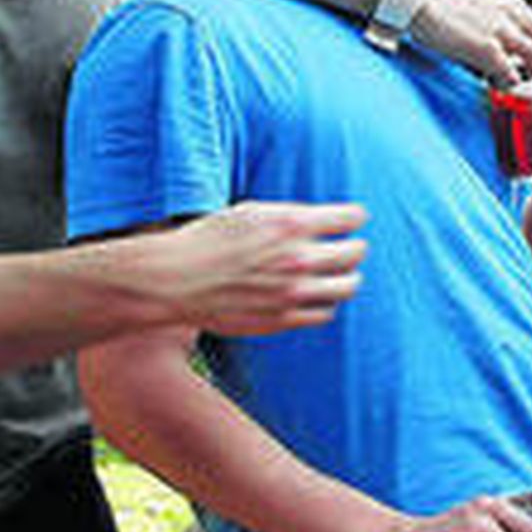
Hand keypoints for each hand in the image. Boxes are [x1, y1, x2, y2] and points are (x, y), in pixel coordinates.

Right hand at [153, 201, 366, 334]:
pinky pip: (326, 313)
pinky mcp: (284, 318)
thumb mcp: (252, 212)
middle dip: (355, 247)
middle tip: (349, 247)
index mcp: (291, 224)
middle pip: (356, 252)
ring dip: (347, 278)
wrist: (175, 280)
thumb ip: (292, 217)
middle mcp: (298, 258)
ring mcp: (293, 291)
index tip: (350, 221)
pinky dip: (325, 303)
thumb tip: (326, 220)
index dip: (354, 218)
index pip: (353, 218)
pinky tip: (314, 295)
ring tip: (337, 275)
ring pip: (348, 286)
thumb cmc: (209, 239)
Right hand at [413, 0, 531, 84]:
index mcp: (513, 5)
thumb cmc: (444, 5)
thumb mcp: (482, 1)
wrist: (421, 2)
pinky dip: (508, 84)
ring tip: (515, 82)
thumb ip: (500, 15)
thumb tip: (506, 38)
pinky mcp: (487, 49)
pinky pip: (512, 75)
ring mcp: (502, 32)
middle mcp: (514, 16)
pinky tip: (493, 82)